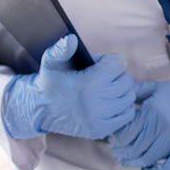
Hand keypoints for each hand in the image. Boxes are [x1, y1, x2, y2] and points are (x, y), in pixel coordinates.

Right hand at [2, 34, 137, 139]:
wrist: (40, 110)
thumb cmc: (50, 82)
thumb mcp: (51, 62)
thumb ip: (61, 49)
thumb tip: (72, 39)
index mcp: (88, 83)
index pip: (118, 64)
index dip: (109, 61)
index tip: (98, 65)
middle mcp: (96, 102)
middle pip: (126, 80)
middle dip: (117, 75)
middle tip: (103, 78)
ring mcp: (99, 118)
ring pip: (129, 97)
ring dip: (122, 91)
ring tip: (107, 89)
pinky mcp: (101, 130)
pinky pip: (128, 115)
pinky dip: (123, 107)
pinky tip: (110, 102)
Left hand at [108, 64, 169, 169]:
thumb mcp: (158, 88)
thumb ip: (137, 92)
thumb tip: (118, 98)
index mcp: (153, 110)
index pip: (124, 134)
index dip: (116, 139)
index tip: (114, 140)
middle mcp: (163, 126)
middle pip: (133, 149)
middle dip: (122, 152)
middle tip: (120, 152)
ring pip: (146, 160)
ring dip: (135, 163)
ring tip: (131, 159)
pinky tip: (149, 168)